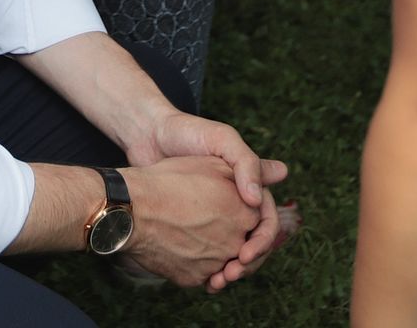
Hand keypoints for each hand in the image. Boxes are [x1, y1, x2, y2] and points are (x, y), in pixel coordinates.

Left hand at [126, 114, 291, 290]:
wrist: (149, 136)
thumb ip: (246, 163)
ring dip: (230, 270)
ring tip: (216, 282)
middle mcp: (236, 204)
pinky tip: (201, 279)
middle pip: (253, 243)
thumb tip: (257, 199)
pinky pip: (208, 253)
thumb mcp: (222, 139)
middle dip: (247, 264)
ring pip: (232, 253)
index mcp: (249, 187)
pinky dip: (209, 268)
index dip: (263, 241)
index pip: (268, 221)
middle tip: (229, 276)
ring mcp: (214, 216)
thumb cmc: (188, 134)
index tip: (246, 254)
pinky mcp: (193, 224)